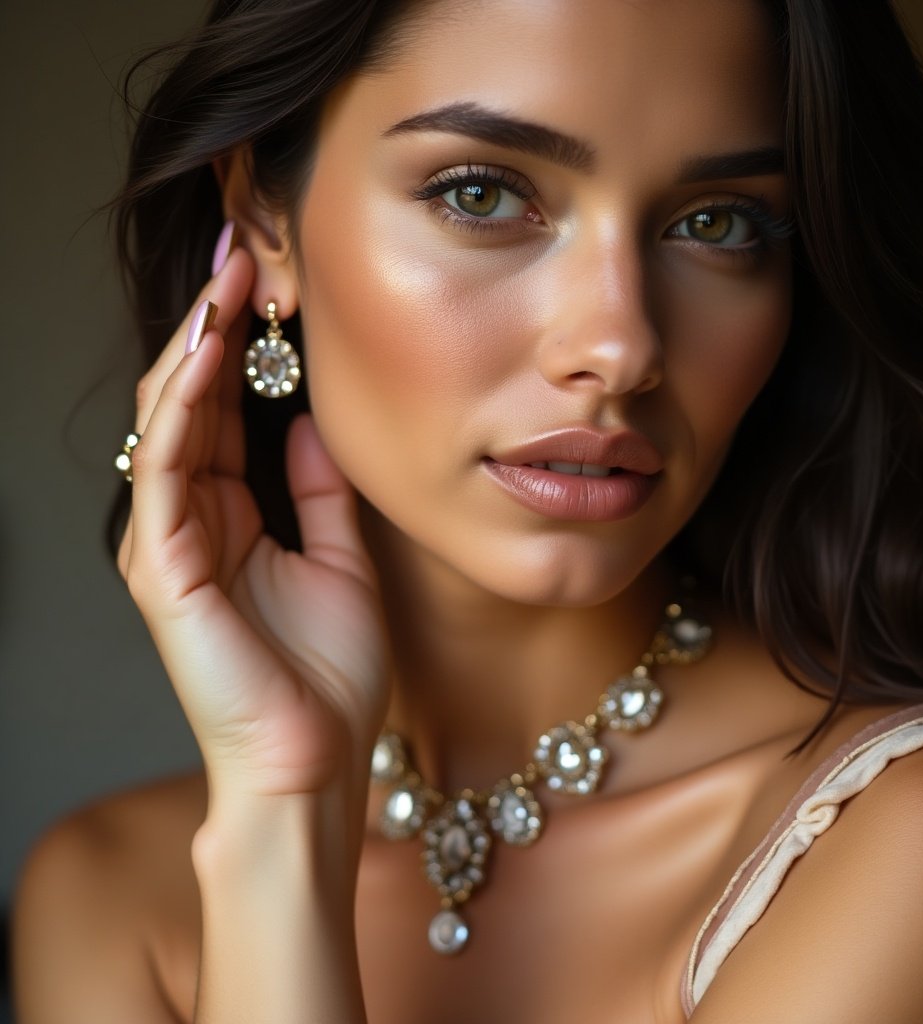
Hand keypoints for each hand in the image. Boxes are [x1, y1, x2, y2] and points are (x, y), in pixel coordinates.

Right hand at [118, 247, 388, 798]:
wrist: (314, 759)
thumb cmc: (326, 675)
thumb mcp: (339, 558)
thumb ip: (321, 493)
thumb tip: (318, 429)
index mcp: (230, 519)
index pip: (227, 412)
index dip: (246, 348)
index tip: (273, 281)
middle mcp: (189, 521)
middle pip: (193, 402)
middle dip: (215, 326)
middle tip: (243, 251)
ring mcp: (167, 543)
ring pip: (169, 421)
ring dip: (196, 348)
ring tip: (226, 280)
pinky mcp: (162, 567)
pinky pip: (166, 468)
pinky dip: (183, 406)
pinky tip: (206, 351)